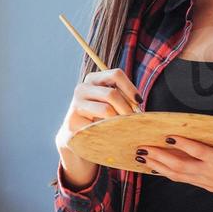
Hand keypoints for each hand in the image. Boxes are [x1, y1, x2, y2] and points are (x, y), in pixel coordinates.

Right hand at [56, 67, 141, 187]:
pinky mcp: (73, 121)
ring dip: (119, 121)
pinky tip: (109, 135)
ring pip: (106, 110)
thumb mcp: (112, 103)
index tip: (139, 101)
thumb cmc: (101, 118)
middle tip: (133, 121)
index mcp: (93, 79)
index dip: (130, 88)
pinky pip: (98, 126)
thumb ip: (123, 98)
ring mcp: (76, 104)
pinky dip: (108, 131)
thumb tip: (139, 102)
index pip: (116, 74)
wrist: (78, 137)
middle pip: (112, 93)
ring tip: (122, 128)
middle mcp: (82, 88)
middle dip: (126, 109)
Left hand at [138, 98, 212, 211]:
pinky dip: (168, 173)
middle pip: (180, 166)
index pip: (198, 151)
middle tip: (141, 148)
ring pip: (178, 175)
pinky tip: (155, 167)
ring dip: (158, 166)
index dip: (181, 144)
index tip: (166, 135)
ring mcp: (209, 181)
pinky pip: (184, 179)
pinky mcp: (208, 185)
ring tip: (141, 156)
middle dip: (159, 156)